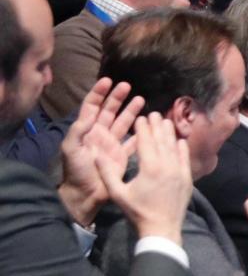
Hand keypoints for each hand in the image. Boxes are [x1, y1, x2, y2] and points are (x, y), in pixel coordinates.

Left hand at [58, 77, 145, 226]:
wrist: (85, 193)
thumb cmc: (76, 171)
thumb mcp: (70, 148)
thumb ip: (78, 130)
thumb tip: (91, 115)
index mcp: (86, 130)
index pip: (92, 106)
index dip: (99, 93)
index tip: (108, 82)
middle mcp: (100, 134)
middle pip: (109, 111)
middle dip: (117, 98)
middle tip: (127, 86)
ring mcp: (112, 144)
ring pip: (123, 123)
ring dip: (131, 111)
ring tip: (141, 100)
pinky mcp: (122, 156)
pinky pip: (132, 141)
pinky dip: (140, 133)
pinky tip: (148, 125)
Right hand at [98, 113, 192, 244]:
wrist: (162, 229)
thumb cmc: (137, 211)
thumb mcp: (117, 193)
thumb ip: (107, 173)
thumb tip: (95, 155)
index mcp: (150, 167)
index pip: (147, 141)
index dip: (143, 127)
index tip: (141, 117)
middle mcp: (167, 166)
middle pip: (162, 140)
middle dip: (157, 125)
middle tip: (154, 113)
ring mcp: (180, 173)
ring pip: (175, 148)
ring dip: (170, 133)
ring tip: (166, 121)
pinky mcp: (187, 180)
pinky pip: (185, 159)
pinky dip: (182, 148)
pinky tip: (180, 140)